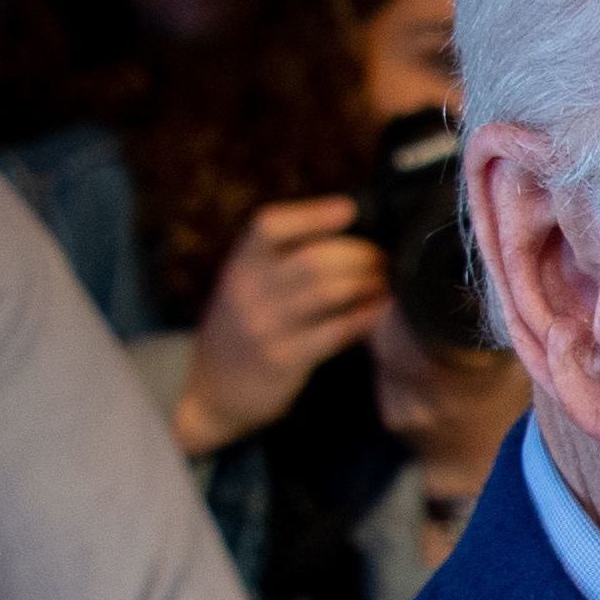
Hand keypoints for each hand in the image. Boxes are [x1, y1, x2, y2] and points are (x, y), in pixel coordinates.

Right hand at [180, 198, 388, 454]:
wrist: (213, 391)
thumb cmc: (243, 330)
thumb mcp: (246, 286)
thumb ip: (279, 261)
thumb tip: (343, 227)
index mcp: (240, 264)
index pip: (269, 225)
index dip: (312, 214)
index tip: (349, 209)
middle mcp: (248, 290)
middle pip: (313, 258)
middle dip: (360, 255)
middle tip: (385, 259)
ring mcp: (265, 326)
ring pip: (328, 291)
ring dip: (368, 284)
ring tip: (387, 283)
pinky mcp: (283, 359)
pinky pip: (335, 332)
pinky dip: (365, 317)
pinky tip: (380, 312)